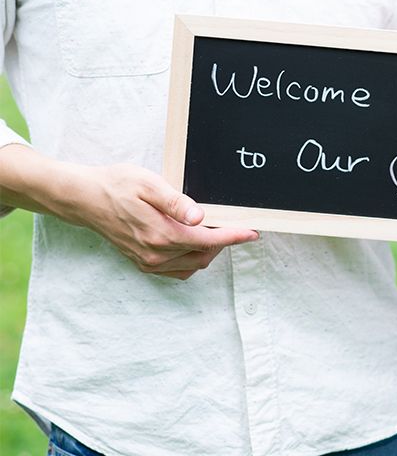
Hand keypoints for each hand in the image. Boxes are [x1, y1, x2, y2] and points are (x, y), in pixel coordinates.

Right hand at [71, 164, 258, 279]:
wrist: (85, 199)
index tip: (253, 232)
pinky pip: (178, 271)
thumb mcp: (149, 184)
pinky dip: (193, 260)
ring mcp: (149, 262)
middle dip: (224, 241)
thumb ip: (176, 202)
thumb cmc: (117, 185)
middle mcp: (156, 254)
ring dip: (209, 250)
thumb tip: (200, 217)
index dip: (234, 236)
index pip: (208, 240)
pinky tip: (194, 243)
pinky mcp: (143, 264)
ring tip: (215, 230)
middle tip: (233, 223)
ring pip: (194, 264)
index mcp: (161, 234)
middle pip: (205, 254)